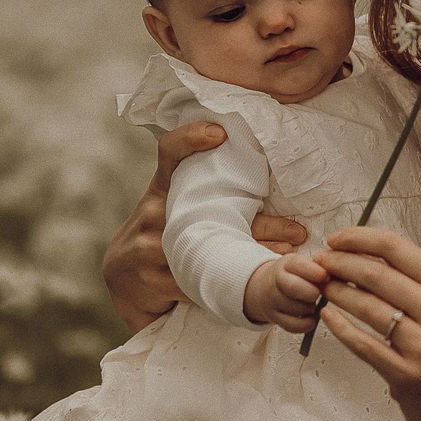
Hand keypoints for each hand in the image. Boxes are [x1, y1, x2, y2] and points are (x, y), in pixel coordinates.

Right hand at [102, 122, 309, 330]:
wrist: (122, 279)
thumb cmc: (158, 235)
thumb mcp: (170, 206)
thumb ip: (199, 190)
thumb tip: (260, 178)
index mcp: (162, 188)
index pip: (170, 151)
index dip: (190, 137)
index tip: (219, 133)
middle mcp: (154, 212)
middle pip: (213, 212)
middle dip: (263, 224)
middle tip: (297, 230)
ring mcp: (150, 246)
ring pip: (212, 251)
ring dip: (254, 256)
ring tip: (286, 260)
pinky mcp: (153, 279)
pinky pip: (199, 282)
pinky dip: (231, 284)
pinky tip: (256, 287)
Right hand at [244, 251, 326, 332]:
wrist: (268, 288)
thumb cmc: (295, 276)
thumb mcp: (304, 264)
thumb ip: (320, 267)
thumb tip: (337, 275)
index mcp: (287, 264)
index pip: (298, 265)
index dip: (313, 272)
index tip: (325, 276)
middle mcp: (277, 281)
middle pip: (293, 287)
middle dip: (311, 292)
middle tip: (318, 294)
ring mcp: (274, 301)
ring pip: (295, 308)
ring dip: (309, 309)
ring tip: (312, 304)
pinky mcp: (275, 318)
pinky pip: (293, 325)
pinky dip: (306, 324)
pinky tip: (310, 318)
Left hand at [306, 225, 420, 420]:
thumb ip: (417, 287)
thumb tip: (367, 260)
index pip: (396, 248)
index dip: (358, 238)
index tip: (336, 239)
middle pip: (375, 274)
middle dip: (338, 263)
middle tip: (319, 262)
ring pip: (366, 307)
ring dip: (335, 292)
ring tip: (320, 286)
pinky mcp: (406, 376)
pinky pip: (364, 345)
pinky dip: (340, 328)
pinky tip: (327, 316)